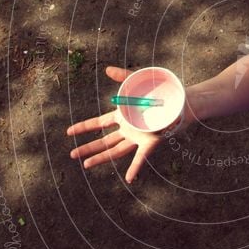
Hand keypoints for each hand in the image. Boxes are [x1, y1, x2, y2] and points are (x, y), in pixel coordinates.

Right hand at [66, 66, 165, 182]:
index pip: (98, 124)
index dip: (84, 127)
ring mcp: (138, 137)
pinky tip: (129, 178)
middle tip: (72, 154)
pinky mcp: (150, 142)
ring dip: (102, 157)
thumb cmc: (159, 92)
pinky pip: (141, 157)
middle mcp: (128, 129)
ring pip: (116, 150)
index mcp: (123, 116)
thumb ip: (123, 77)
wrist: (180, 100)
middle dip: (88, 148)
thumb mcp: (138, 82)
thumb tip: (107, 70)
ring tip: (86, 165)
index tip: (68, 132)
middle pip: (104, 141)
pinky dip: (135, 168)